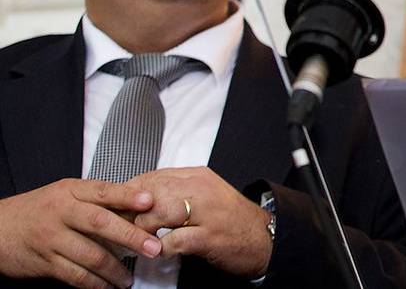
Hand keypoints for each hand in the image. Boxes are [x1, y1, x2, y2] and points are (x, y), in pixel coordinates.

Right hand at [0, 178, 160, 287]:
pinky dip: (94, 283)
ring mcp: (52, 238)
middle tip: (153, 248)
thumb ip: (96, 198)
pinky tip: (107, 286)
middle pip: (101, 223)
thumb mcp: (65, 194)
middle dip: (131, 236)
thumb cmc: (40, 209)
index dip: (128, 196)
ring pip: (91, 254)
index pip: (103, 191)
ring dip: (115, 269)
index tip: (150, 201)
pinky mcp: (45, 262)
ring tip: (130, 278)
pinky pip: (75, 275)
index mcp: (70, 191)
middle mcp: (62, 213)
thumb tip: (137, 203)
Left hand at [129, 167, 271, 278]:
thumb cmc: (229, 219)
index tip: (119, 209)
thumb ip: (176, 191)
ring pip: (158, 211)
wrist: (264, 237)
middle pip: (151, 192)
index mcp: (198, 176)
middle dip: (130, 212)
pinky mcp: (209, 236)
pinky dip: (161, 249)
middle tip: (121, 228)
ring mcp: (207, 211)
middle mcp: (201, 189)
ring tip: (140, 241)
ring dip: (142, 230)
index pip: (151, 177)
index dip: (129, 194)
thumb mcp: (203, 195)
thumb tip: (138, 199)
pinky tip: (161, 252)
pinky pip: (173, 240)